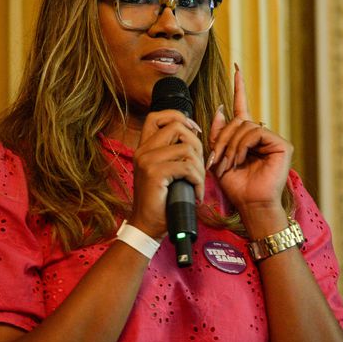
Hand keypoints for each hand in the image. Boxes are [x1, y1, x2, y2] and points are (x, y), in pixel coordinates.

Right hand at [129, 110, 204, 238]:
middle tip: (199, 166)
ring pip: (186, 149)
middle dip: (197, 145)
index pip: (157, 116)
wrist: (147, 225)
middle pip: (177, 127)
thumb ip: (173, 152)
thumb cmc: (161, 200)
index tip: (193, 132)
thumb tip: (193, 133)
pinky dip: (198, 180)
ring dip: (200, 167)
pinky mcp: (154, 173)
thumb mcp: (164, 170)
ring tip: (198, 183)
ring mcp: (147, 161)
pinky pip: (187, 167)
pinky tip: (196, 192)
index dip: (179, 118)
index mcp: (144, 147)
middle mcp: (143, 150)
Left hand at [208, 64, 292, 218]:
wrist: (249, 204)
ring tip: (229, 163)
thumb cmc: (234, 185)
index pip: (242, 106)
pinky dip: (244, 145)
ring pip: (245, 126)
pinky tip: (242, 159)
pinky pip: (256, 133)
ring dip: (231, 144)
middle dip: (223, 138)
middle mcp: (261, 135)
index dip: (239, 87)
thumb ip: (218, 133)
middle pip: (237, 120)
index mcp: (246, 136)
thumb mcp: (219, 156)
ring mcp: (273, 139)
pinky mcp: (282, 145)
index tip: (236, 68)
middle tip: (217, 159)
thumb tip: (220, 107)